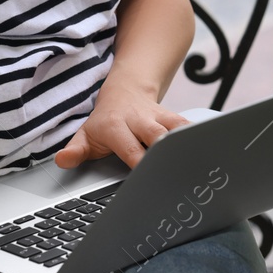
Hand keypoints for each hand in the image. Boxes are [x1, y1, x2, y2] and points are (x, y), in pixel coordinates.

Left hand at [55, 81, 189, 170]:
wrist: (125, 91)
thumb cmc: (106, 121)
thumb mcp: (86, 135)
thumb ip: (76, 151)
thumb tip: (62, 161)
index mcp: (116, 127)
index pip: (130, 148)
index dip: (139, 164)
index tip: (146, 180)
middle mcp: (139, 120)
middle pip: (158, 136)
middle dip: (167, 153)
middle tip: (176, 173)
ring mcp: (159, 117)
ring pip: (178, 127)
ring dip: (186, 142)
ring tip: (198, 161)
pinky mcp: (174, 117)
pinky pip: (190, 124)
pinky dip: (200, 135)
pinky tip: (209, 148)